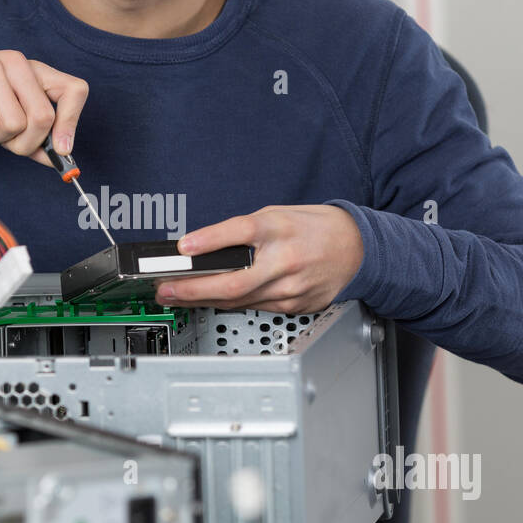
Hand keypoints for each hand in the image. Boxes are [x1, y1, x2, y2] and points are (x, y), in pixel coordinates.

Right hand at [0, 49, 88, 162]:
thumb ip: (37, 138)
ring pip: (13, 124)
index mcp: (34, 70)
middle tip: (7, 142)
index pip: (74, 90)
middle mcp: (15, 63)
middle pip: (42, 118)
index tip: (60, 149)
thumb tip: (60, 159)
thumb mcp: (11, 117)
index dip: (71, 123)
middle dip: (26, 144)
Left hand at [154, 205, 363, 312]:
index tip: (183, 247)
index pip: (240, 231)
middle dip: (192, 289)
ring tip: (177, 296)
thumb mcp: (277, 215)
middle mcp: (286, 260)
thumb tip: (204, 248)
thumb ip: (244, 232)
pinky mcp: (294, 306)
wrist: (357, 249)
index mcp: (280, 228)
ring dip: (203, 300)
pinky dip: (230, 303)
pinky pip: (254, 307)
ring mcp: (290, 288)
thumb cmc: (314, 229)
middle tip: (165, 289)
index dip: (209, 239)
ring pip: (239, 301)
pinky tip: (210, 300)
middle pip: (233, 281)